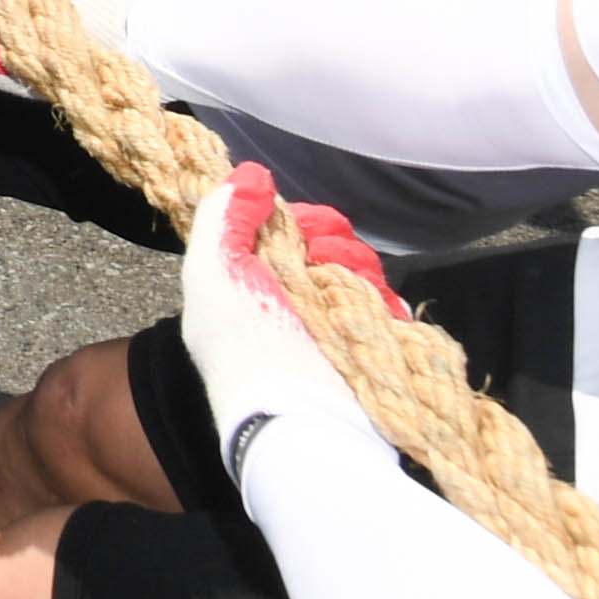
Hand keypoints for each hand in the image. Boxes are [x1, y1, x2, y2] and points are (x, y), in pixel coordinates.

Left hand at [175, 163, 404, 461]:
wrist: (300, 422)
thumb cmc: (248, 348)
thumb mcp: (212, 274)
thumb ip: (222, 216)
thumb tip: (252, 176)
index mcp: (246, 285)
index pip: (282, 233)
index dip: (298, 220)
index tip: (304, 225)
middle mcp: (287, 306)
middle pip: (326, 248)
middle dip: (335, 241)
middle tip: (330, 255)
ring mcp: (329, 331)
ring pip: (358, 274)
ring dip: (360, 268)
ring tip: (352, 281)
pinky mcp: (367, 352)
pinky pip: (386, 310)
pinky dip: (384, 302)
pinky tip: (379, 305)